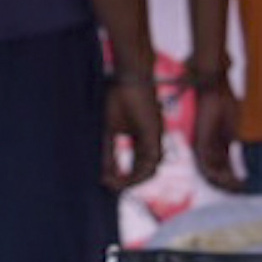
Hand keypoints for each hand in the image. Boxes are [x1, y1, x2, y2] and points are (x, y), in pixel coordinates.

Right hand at [102, 75, 166, 190]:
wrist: (129, 76)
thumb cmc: (117, 96)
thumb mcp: (109, 130)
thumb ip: (109, 152)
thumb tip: (105, 174)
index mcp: (143, 139)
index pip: (138, 165)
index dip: (125, 176)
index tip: (108, 182)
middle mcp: (153, 140)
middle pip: (146, 170)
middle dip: (128, 181)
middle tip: (110, 186)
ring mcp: (156, 137)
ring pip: (150, 169)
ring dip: (133, 180)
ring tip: (114, 183)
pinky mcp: (155, 133)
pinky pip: (151, 161)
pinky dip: (138, 172)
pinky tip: (123, 176)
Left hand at [188, 80, 245, 194]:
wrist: (216, 92)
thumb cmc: (227, 106)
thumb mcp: (239, 131)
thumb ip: (243, 146)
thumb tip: (258, 160)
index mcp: (217, 147)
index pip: (224, 170)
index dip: (233, 180)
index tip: (246, 187)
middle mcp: (207, 151)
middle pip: (216, 176)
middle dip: (229, 185)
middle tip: (243, 191)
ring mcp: (202, 148)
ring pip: (211, 174)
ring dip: (224, 183)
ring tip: (238, 187)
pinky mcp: (200, 144)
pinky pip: (207, 166)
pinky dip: (218, 175)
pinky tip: (231, 178)